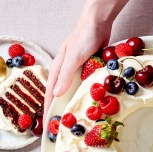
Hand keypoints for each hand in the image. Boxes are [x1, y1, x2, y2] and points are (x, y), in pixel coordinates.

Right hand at [43, 0, 127, 121]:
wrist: (98, 24)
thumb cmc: (83, 38)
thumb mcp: (73, 58)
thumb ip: (65, 76)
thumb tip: (56, 94)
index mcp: (58, 68)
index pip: (50, 92)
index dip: (49, 107)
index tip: (50, 122)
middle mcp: (66, 71)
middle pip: (62, 92)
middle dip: (62, 107)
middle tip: (66, 123)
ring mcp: (77, 70)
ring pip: (74, 89)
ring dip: (75, 101)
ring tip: (78, 115)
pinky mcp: (88, 68)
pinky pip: (85, 83)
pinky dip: (87, 92)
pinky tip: (92, 100)